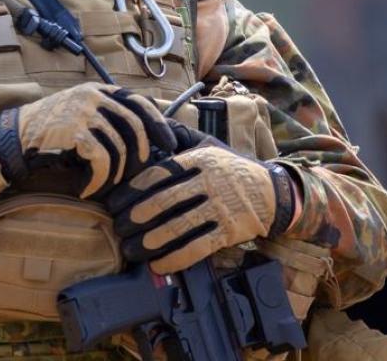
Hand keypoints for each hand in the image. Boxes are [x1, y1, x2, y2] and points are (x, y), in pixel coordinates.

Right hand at [0, 83, 174, 198]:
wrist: (14, 139)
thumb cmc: (49, 133)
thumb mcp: (79, 113)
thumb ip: (106, 117)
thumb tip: (145, 137)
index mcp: (97, 91)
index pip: (139, 102)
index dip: (158, 124)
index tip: (169, 144)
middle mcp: (93, 97)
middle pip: (135, 125)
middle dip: (143, 152)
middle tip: (140, 172)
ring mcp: (84, 113)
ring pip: (120, 147)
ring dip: (117, 173)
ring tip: (104, 183)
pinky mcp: (76, 133)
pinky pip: (103, 161)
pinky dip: (98, 180)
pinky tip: (87, 188)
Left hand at [108, 144, 295, 272]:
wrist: (273, 192)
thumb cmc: (230, 167)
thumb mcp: (208, 145)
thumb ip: (179, 135)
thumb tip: (148, 122)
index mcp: (199, 159)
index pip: (159, 174)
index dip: (133, 190)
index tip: (114, 203)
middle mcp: (209, 182)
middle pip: (165, 201)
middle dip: (136, 216)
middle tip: (118, 227)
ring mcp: (221, 208)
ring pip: (179, 226)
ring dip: (151, 241)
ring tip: (131, 250)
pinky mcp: (230, 231)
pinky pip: (199, 247)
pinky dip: (176, 258)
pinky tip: (159, 264)